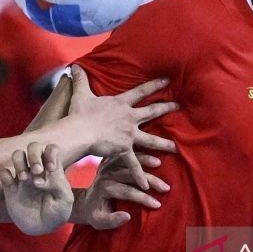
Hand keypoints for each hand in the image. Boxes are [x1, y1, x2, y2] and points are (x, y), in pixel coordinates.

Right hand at [0, 143, 72, 234]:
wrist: (43, 229)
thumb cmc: (57, 213)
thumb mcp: (65, 201)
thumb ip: (59, 185)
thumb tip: (40, 179)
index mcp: (52, 169)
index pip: (51, 149)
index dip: (51, 154)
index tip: (51, 169)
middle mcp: (37, 169)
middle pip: (33, 146)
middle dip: (34, 155)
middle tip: (37, 171)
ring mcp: (23, 177)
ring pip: (17, 154)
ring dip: (20, 163)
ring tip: (25, 179)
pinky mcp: (10, 187)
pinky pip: (3, 173)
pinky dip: (5, 175)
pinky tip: (12, 186)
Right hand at [67, 65, 177, 188]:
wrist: (80, 131)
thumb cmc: (80, 113)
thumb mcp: (81, 93)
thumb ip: (80, 79)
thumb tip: (73, 65)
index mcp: (120, 104)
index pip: (141, 92)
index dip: (154, 85)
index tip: (167, 80)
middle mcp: (129, 118)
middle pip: (151, 112)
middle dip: (166, 108)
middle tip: (179, 106)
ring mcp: (128, 135)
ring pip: (150, 140)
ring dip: (164, 144)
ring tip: (176, 148)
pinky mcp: (124, 149)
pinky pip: (133, 164)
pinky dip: (139, 175)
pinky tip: (147, 186)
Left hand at [79, 153, 169, 229]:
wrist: (85, 201)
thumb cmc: (95, 214)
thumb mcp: (99, 222)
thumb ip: (112, 220)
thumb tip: (128, 216)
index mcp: (104, 188)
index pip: (127, 192)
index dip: (143, 198)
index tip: (158, 204)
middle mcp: (106, 174)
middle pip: (131, 175)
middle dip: (150, 180)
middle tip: (166, 187)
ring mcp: (109, 165)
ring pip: (129, 160)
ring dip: (145, 160)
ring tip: (160, 162)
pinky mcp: (111, 160)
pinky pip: (126, 153)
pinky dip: (138, 152)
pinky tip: (150, 151)